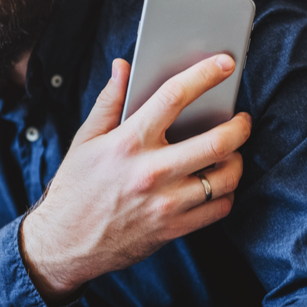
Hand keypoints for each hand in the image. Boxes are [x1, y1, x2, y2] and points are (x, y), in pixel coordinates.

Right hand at [21, 55, 250, 301]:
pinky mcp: (173, 229)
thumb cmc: (75, 187)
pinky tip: (217, 184)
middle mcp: (150, 171)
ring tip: (231, 152)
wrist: (64, 243)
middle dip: (239, 126)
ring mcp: (165, 203)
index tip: (225, 63)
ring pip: (225, 177)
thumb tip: (123, 67)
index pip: (173, 97)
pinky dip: (225, 194)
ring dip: (236, 161)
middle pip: (217, 141)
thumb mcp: (86, 140)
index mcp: (127, 142)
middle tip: (242, 119)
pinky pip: (218, 208)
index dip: (204, 75)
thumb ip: (109, 101)